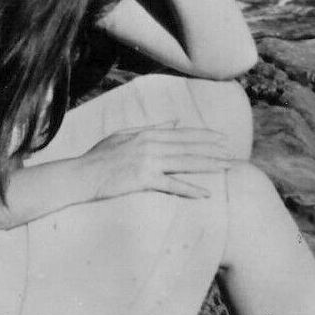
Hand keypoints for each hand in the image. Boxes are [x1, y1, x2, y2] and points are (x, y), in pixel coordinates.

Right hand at [80, 124, 235, 200]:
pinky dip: (190, 189)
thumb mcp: (125, 134)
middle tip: (232, 153)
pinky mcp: (143, 180)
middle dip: (213, 150)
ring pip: (185, 163)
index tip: (222, 138)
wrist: (81, 174)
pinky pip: (172, 185)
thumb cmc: (100, 156)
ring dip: (208, 165)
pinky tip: (205, 193)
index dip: (204, 136)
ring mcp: (148, 162)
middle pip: (188, 147)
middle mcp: (150, 144)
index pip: (183, 134)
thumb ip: (152, 127)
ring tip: (226, 168)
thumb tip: (175, 121)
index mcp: (147, 133)